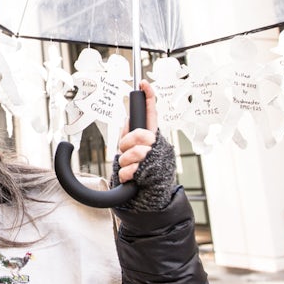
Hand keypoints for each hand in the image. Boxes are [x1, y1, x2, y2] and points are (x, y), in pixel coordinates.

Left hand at [113, 81, 177, 211]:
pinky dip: (125, 176)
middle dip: (126, 145)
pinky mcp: (155, 174)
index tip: (143, 83)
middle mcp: (159, 146)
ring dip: (125, 163)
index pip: (152, 114)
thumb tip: (126, 120)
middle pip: (139, 135)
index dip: (149, 97)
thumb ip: (130, 137)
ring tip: (128, 170)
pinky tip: (130, 180)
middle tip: (124, 154)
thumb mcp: (132, 154)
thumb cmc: (140, 176)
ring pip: (134, 152)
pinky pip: (132, 169)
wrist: (148, 201)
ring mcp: (159, 160)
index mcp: (152, 139)